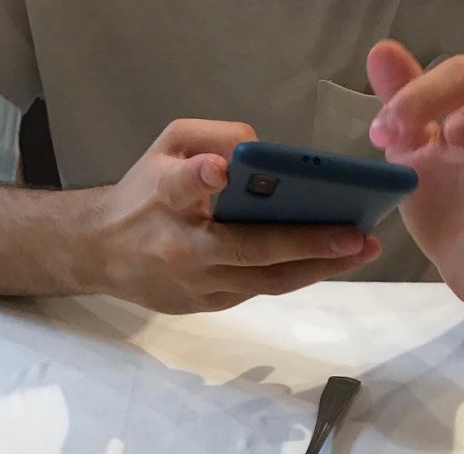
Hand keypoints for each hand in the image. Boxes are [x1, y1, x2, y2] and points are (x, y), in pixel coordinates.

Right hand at [99, 119, 380, 312]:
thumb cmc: (143, 192)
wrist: (102, 253)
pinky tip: (334, 259)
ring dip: (318, 266)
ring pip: (266, 280)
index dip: (199, 179)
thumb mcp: (166, 146)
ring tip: (361, 249)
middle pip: (248, 249)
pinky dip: (299, 274)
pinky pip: (263, 290)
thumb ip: (213, 137)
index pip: (179, 187)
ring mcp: (197, 283)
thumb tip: (264, 153)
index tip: (217, 172)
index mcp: (163, 197)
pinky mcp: (208, 305)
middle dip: (305, 242)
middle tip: (354, 233)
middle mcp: (181, 246)